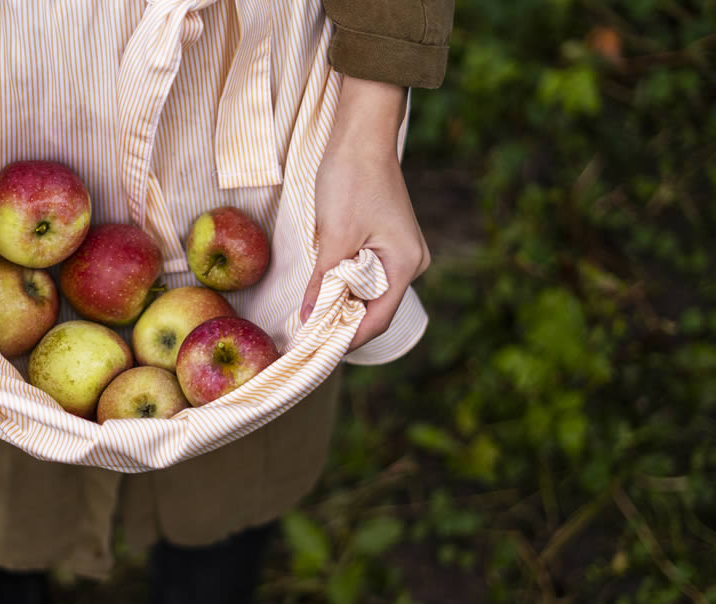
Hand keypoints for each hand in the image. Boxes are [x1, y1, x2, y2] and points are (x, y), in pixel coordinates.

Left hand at [298, 77, 429, 350]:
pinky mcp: (386, 241)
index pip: (377, 319)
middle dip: (341, 324)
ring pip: (369, 292)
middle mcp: (411, 263)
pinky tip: (321, 292)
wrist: (361, 135)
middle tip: (306, 340)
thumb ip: (322, 281)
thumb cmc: (351, 180)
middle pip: (374, 308)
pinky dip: (344, 286)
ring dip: (341, 304)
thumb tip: (308, 319)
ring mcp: (400, 252)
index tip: (316, 354)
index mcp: (405, 265)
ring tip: (309, 321)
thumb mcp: (333, 236)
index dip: (346, 339)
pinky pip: (366, 274)